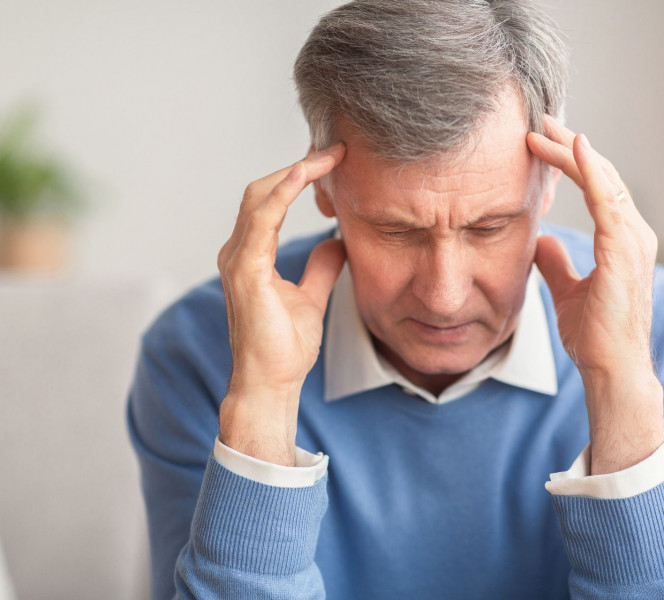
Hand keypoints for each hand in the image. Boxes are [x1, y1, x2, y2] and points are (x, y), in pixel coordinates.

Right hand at [216, 143, 346, 464]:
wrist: (271, 383)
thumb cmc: (284, 346)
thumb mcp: (311, 297)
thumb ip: (319, 267)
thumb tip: (336, 241)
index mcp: (251, 255)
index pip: (270, 201)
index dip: (297, 177)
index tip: (333, 162)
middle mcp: (238, 251)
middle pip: (262, 190)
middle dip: (297, 166)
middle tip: (336, 150)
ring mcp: (238, 260)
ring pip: (260, 197)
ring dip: (294, 172)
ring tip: (328, 156)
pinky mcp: (246, 271)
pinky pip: (263, 219)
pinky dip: (282, 193)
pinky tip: (306, 176)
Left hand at [527, 116, 663, 473]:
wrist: (610, 368)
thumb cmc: (595, 334)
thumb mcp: (568, 290)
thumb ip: (557, 263)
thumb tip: (541, 241)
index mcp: (621, 240)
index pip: (597, 188)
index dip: (571, 162)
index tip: (541, 142)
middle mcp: (633, 234)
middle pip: (601, 176)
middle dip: (569, 147)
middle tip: (539, 122)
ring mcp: (632, 241)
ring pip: (604, 180)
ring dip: (573, 152)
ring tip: (543, 129)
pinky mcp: (624, 251)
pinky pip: (608, 200)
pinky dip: (592, 172)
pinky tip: (575, 148)